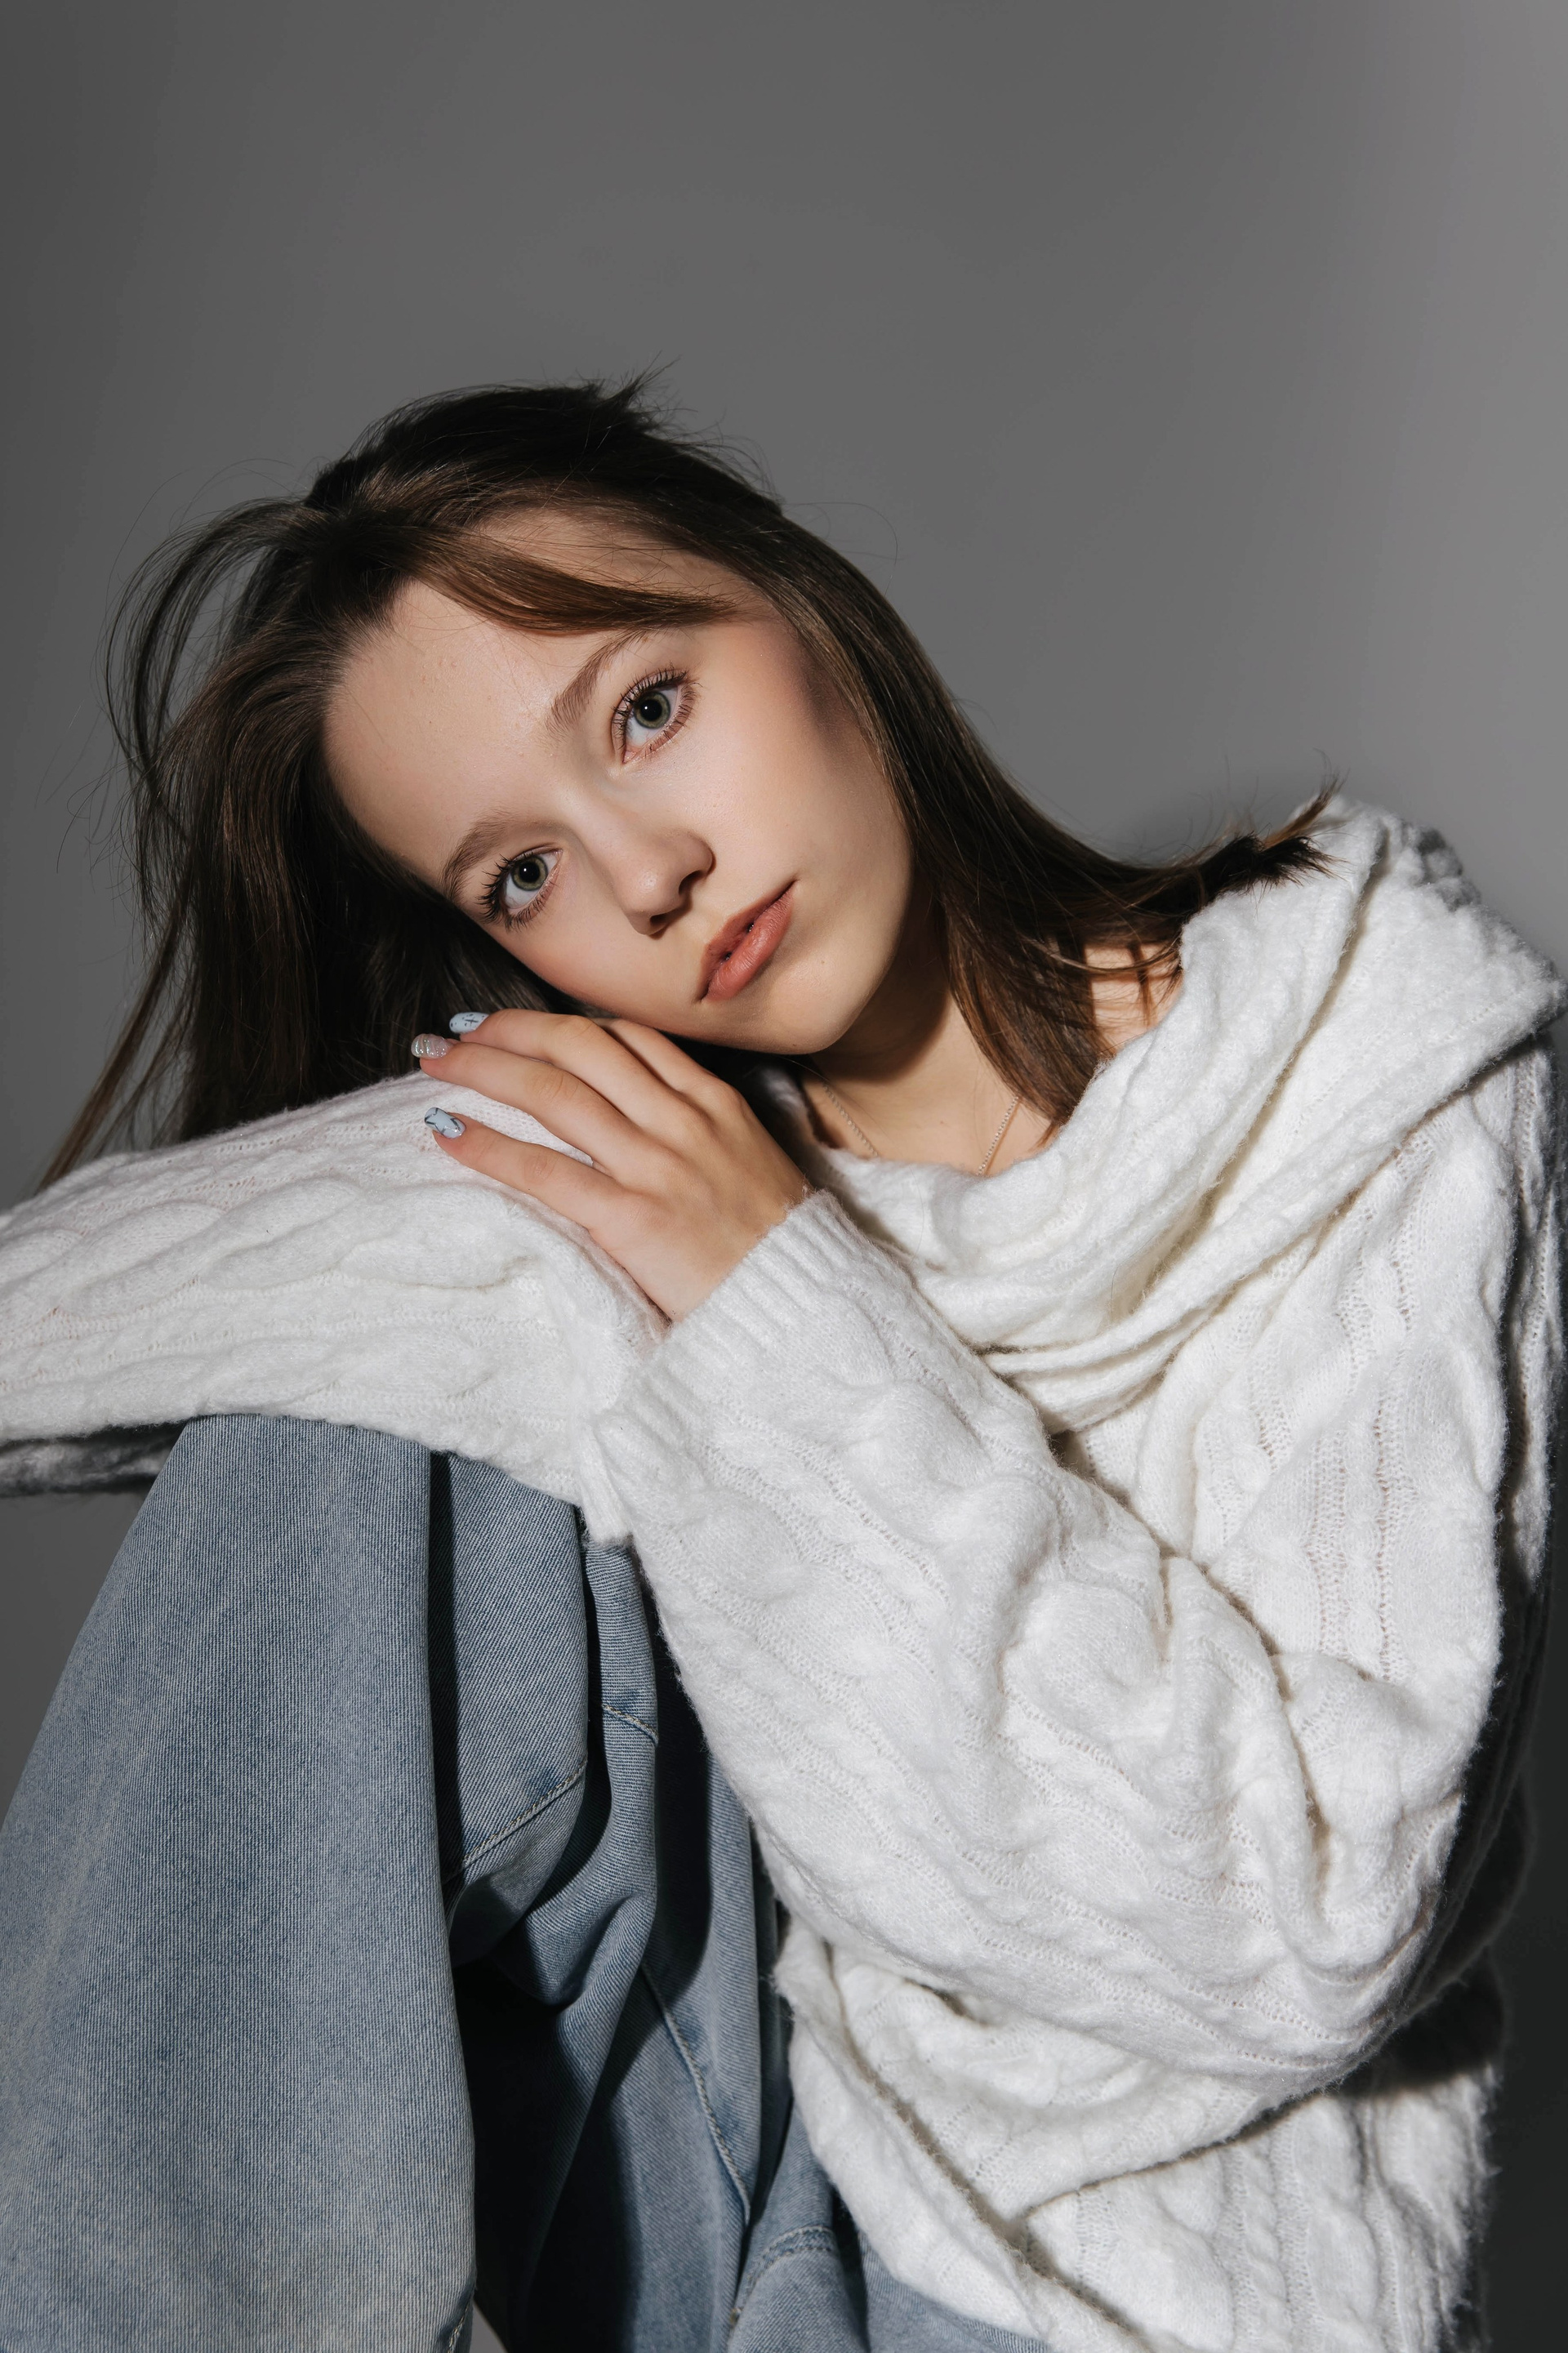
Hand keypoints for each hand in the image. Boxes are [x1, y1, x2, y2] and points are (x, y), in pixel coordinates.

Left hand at [416, 1012, 810, 1319]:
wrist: (804, 1309)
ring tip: (434, 1063)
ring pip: (553, 1093)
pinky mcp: (632, 1219)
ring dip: (482, 1069)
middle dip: (506, 1029)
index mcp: (715, 1102)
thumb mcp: (751, 1162)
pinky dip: (487, 1145)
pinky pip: (545, 1171)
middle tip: (455, 1031)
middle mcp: (684, 1121)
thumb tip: (638, 1112)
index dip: (557, 1021)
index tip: (512, 1024)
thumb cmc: (776, 1249)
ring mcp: (658, 1167)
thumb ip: (702, 1127)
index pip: (625, 1035)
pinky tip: (445, 1131)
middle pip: (578, 1047)